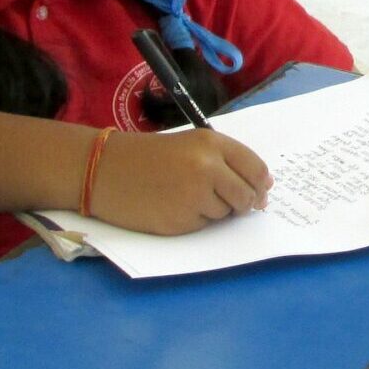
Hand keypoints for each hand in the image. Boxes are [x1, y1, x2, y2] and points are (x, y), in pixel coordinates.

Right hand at [91, 129, 271, 235]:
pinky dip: (195, 221)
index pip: (255, 168)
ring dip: (215, 210)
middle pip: (247, 195)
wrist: (105, 170)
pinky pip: (204, 225)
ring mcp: (195, 195)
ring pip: (226, 213)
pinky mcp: (181, 220)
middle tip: (227, 201)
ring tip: (185, 196)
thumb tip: (262, 188)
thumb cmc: (149, 156)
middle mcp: (208, 167)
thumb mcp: (190, 145)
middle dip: (243, 202)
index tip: (260, 192)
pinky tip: (173, 207)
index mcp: (212, 143)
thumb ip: (225, 161)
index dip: (261, 184)